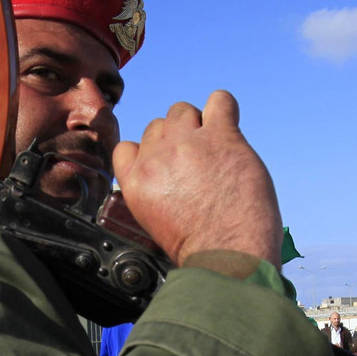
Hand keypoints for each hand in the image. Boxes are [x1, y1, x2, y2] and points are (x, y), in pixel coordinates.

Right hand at [111, 90, 281, 266]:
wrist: (226, 254)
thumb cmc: (196, 246)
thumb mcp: (152, 220)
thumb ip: (153, 190)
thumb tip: (168, 177)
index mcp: (135, 180)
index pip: (127, 147)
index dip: (148, 152)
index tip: (164, 164)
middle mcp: (156, 157)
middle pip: (157, 126)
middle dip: (175, 139)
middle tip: (196, 160)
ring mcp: (187, 143)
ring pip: (183, 110)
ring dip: (197, 123)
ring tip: (214, 145)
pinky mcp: (221, 137)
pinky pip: (220, 102)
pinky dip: (224, 108)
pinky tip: (229, 124)